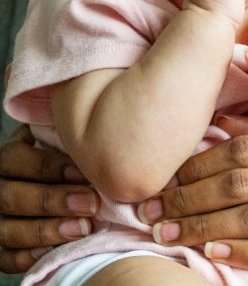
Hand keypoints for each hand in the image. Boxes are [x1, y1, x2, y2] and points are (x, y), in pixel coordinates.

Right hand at [0, 125, 98, 272]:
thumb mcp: (68, 145)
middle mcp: (0, 188)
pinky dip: (30, 257)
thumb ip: (71, 140)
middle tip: (91, 204)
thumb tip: (93, 134)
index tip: (84, 173)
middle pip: (12, 196)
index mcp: (12, 159)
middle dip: (53, 201)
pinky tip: (56, 250)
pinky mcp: (4, 248)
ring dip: (47, 230)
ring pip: (8, 229)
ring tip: (83, 228)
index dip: (49, 167)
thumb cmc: (75, 164)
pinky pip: (7, 258)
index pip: (16, 158)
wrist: (74, 190)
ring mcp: (0, 220)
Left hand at [138, 129, 247, 271]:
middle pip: (237, 184)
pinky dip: (242, 253)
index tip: (169, 177)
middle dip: (187, 197)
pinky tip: (212, 253)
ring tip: (167, 233)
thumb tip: (226, 131)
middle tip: (152, 209)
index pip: (240, 151)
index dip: (198, 164)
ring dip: (203, 227)